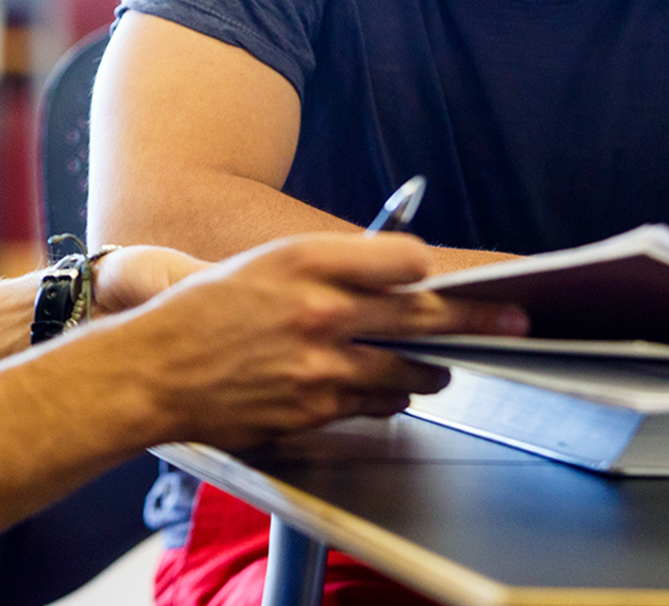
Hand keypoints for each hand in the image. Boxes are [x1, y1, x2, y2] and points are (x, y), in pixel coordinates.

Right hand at [92, 232, 527, 450]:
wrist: (152, 371)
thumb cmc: (209, 311)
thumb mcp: (269, 262)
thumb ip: (336, 264)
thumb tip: (406, 269)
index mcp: (305, 261)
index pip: (404, 259)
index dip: (436, 271)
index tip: (458, 278)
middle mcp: (317, 309)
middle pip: (421, 315)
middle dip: (477, 319)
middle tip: (516, 321)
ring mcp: (318, 365)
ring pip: (407, 369)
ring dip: (434, 368)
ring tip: (444, 364)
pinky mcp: (312, 409)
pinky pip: (375, 404)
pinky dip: (391, 398)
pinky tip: (394, 392)